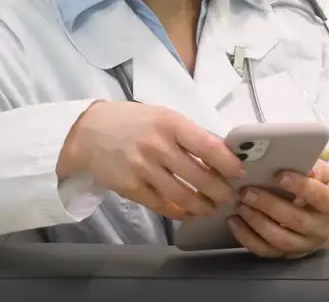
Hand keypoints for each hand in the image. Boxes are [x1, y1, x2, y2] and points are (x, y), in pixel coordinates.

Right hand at [57, 100, 245, 220]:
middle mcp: (158, 146)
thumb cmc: (134, 122)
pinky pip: (162, 204)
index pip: (208, 146)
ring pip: (183, 195)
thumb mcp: (164, 117)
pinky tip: (189, 212)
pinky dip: (179, 211)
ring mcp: (143, 168)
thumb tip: (222, 154)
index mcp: (171, 123)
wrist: (88, 132)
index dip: (228, 163)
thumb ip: (190, 134)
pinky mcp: (131, 187)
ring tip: (212, 208)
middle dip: (220, 191)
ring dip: (203, 205)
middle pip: (199, 176)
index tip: (240, 172)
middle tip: (230, 197)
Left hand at [228, 160, 328, 257]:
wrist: (327, 227)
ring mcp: (302, 246)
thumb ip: (314, 169)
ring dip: (256, 222)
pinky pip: (265, 250)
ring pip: (278, 239)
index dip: (299, 186)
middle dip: (268, 205)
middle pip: (294, 220)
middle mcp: (319, 230)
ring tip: (240, 205)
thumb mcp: (326, 177)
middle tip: (247, 191)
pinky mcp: (286, 255)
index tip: (279, 174)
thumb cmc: (322, 193)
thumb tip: (299, 165)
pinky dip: (247, 238)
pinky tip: (235, 222)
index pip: (317, 196)